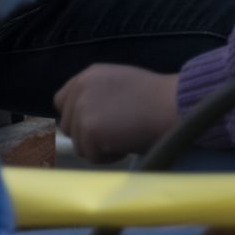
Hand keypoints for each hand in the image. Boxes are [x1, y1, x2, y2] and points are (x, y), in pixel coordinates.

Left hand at [56, 64, 182, 160]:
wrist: (172, 104)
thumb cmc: (156, 98)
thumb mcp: (120, 84)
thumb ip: (98, 96)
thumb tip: (88, 119)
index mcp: (87, 76)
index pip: (62, 102)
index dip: (77, 118)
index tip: (94, 128)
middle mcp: (79, 90)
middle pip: (68, 126)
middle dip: (89, 136)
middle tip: (116, 136)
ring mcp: (82, 110)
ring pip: (79, 144)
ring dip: (99, 148)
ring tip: (124, 139)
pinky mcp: (89, 130)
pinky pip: (91, 156)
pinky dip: (108, 157)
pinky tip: (126, 145)